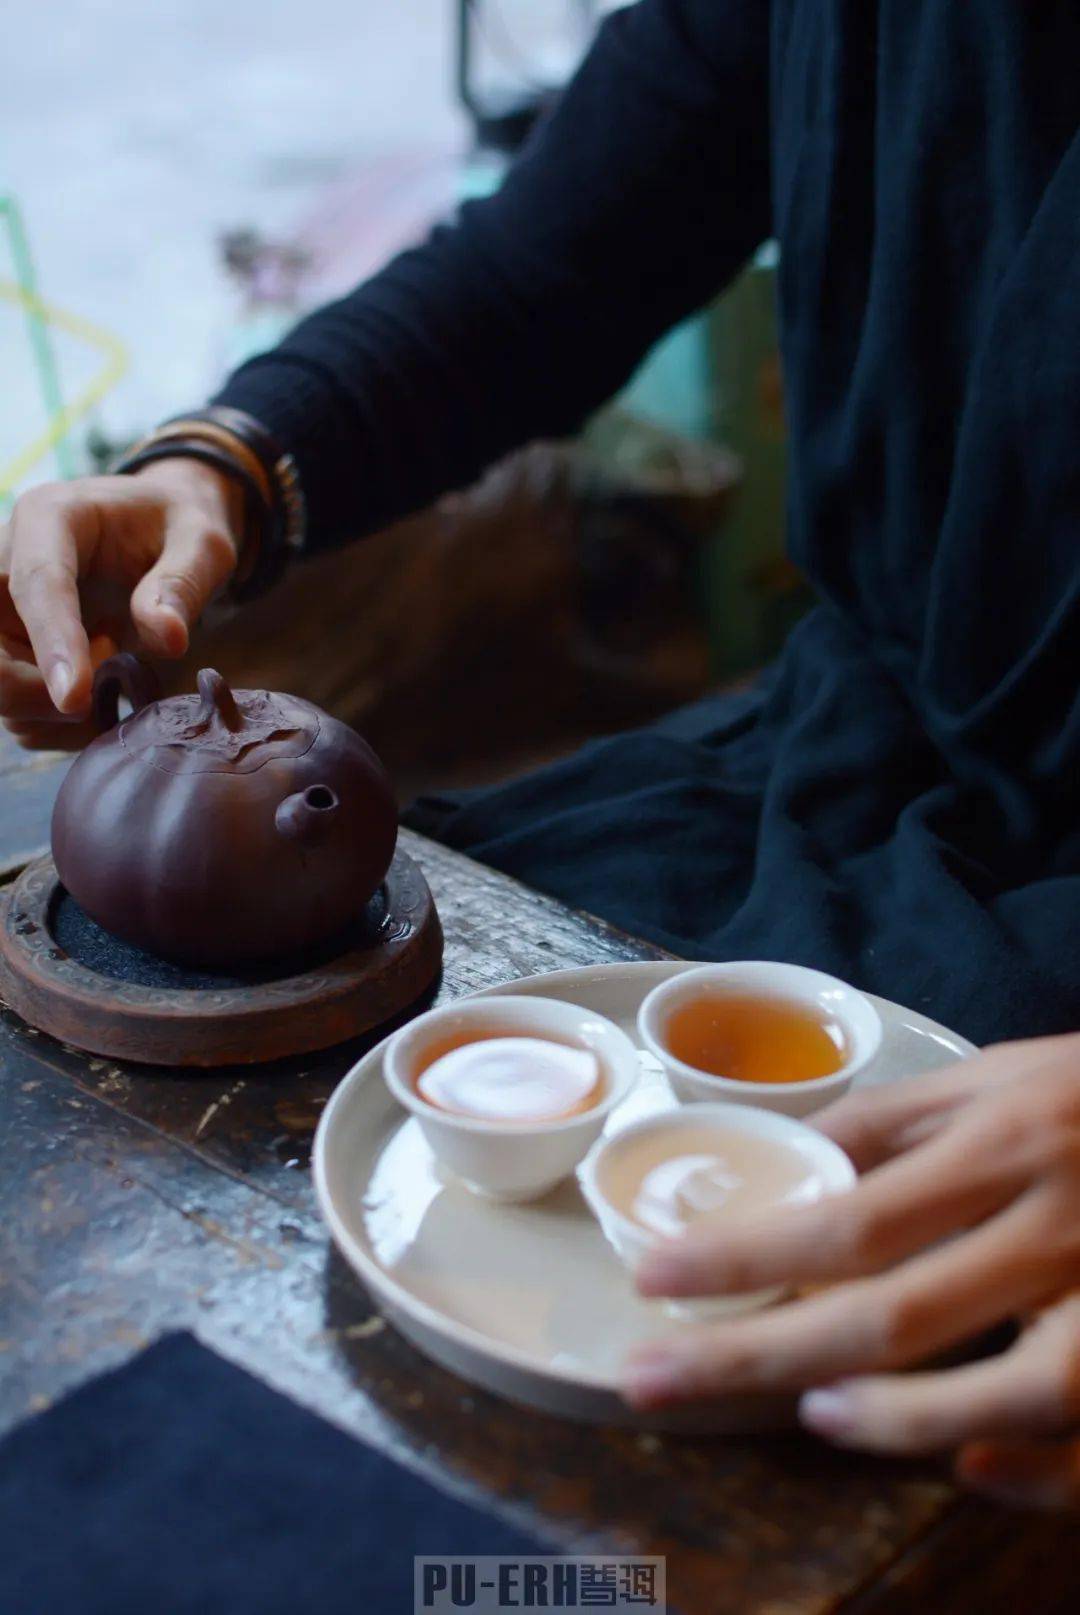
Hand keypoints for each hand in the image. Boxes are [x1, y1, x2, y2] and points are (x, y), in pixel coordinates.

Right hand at [0, 458, 241, 749]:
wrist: (159, 526)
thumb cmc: (178, 526)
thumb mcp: (202, 542)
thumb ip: (183, 584)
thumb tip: (168, 639)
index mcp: (51, 517)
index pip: (37, 583)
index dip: (53, 644)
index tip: (75, 699)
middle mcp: (9, 557)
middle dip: (34, 689)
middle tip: (99, 698)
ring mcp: (4, 603)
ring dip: (47, 711)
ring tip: (108, 684)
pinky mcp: (10, 640)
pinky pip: (13, 701)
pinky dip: (52, 721)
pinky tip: (94, 696)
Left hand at [622, 1034, 1079, 1508]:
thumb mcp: (996, 1074)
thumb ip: (893, 1119)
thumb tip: (786, 1161)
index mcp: (1004, 1143)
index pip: (850, 1217)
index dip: (744, 1257)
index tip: (653, 1278)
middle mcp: (1055, 1226)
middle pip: (893, 1316)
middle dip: (760, 1355)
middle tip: (656, 1380)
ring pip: (1003, 1396)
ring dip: (895, 1421)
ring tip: (810, 1413)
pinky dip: (1035, 1474)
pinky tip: (961, 1468)